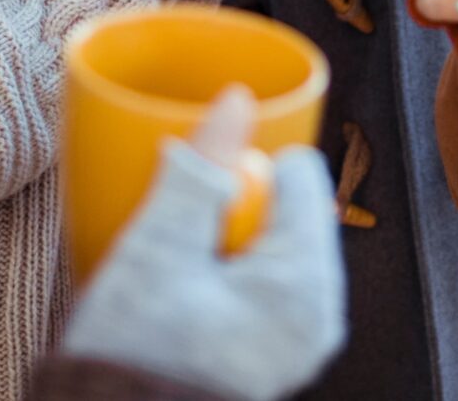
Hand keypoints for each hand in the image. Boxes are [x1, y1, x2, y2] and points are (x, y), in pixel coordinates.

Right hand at [59, 85, 346, 400]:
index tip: (198, 185)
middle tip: (180, 234)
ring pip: (270, 245)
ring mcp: (299, 340)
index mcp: (308, 283)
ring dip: (223, 239)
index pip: (301, 171)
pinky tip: (184, 292)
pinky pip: (261, 285)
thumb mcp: (159, 249)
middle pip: (288, 208)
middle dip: (235, 204)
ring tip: (177, 267)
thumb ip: (200, 170)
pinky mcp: (273, 355)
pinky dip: (224, 273)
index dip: (247, 164)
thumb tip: (237, 101)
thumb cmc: (138, 355)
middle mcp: (320, 313)